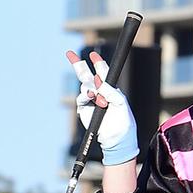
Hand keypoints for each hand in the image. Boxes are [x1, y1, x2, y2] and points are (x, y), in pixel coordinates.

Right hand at [67, 50, 139, 164]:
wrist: (116, 138)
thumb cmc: (123, 121)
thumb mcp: (121, 102)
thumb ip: (111, 90)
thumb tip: (99, 82)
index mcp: (110, 89)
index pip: (103, 73)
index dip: (98, 63)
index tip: (93, 54)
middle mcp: (99, 92)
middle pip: (87, 75)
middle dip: (78, 64)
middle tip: (70, 54)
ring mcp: (91, 100)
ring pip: (84, 85)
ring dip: (90, 88)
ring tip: (98, 97)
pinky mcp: (84, 109)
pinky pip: (81, 97)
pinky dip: (85, 96)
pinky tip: (92, 98)